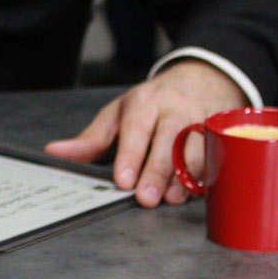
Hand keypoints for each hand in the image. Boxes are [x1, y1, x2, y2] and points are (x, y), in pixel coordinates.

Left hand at [44, 60, 247, 207]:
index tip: (123, 181)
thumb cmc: (153, 103)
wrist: (201, 81)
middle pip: (168, 141)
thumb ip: (90, 139)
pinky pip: (217, 157)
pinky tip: (195, 192)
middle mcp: (175, 109)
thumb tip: (55, 153)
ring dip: (185, 177)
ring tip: (172, 198)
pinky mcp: (222, 133)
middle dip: (157, 172)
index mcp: (145, 102)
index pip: (137, 129)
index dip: (131, 156)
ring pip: (196, 150)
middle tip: (146, 198)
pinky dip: (206, 177)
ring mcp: (202, 120)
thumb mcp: (118, 114)